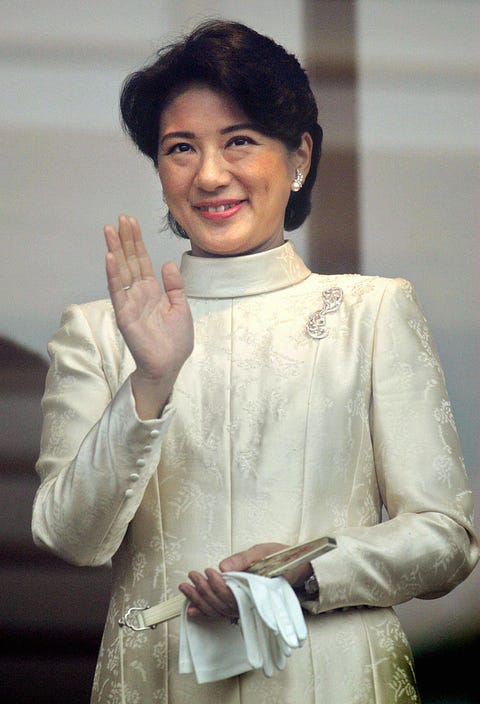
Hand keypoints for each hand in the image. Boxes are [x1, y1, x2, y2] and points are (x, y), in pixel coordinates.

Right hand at [104, 215, 192, 417]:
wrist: (170, 365)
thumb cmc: (175, 341)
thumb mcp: (181, 308)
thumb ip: (175, 286)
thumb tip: (167, 263)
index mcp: (153, 291)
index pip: (142, 261)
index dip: (136, 242)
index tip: (131, 222)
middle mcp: (138, 294)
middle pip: (129, 261)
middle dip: (124, 240)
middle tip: (119, 219)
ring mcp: (130, 303)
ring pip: (121, 272)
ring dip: (115, 251)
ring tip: (109, 231)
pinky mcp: (125, 315)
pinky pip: (118, 292)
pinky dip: (113, 275)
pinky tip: (110, 258)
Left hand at [179, 543, 312, 619]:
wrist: (296, 567)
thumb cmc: (281, 558)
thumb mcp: (263, 551)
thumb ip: (243, 559)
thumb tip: (223, 567)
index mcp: (258, 590)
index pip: (233, 595)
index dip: (218, 586)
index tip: (208, 571)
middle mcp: (252, 603)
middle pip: (223, 604)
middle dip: (204, 591)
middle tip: (192, 575)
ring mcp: (247, 607)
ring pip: (220, 610)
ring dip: (201, 600)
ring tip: (186, 587)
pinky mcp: (243, 606)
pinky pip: (223, 613)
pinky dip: (206, 611)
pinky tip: (192, 609)